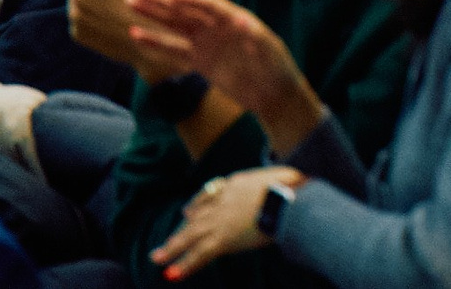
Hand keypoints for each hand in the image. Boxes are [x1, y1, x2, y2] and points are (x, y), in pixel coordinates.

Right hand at [128, 0, 326, 153]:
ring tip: (130, 4)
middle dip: (160, 1)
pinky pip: (174, 50)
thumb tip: (243, 20)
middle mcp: (216, 26)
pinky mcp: (199, 60)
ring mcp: (206, 43)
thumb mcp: (270, 52)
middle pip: (185, 9)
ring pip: (175, 26)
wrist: (272, 95)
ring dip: (152, 16)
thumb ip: (255, 37)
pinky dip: (156, 43)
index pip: (207, 4)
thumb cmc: (276, 68)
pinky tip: (137, 36)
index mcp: (233, 18)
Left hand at [150, 166, 301, 278]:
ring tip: (157, 259)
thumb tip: (290, 182)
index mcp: (234, 183)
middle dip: (178, 232)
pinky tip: (171, 274)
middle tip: (162, 244)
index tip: (187, 212)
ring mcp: (220, 220)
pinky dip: (185, 264)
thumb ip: (276, 181)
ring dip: (172, 249)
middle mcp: (221, 200)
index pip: (209, 195)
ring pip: (190, 236)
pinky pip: (199, 254)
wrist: (288, 198)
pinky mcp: (222, 239)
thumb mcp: (281, 176)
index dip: (196, 205)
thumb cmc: (293, 187)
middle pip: (194, 217)